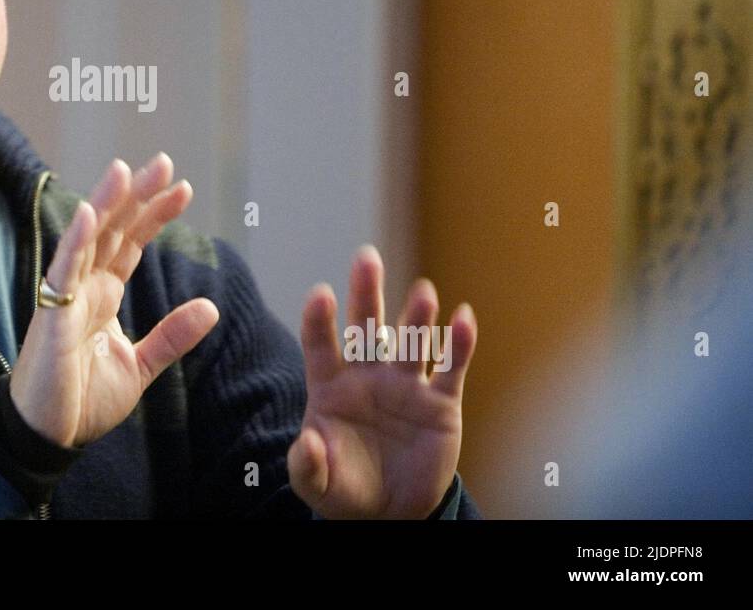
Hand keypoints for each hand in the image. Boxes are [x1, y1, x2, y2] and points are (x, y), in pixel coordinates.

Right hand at [9, 153, 220, 448]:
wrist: (48, 437)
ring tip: (126, 170)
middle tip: (163, 162)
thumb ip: (171, 336)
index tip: (183, 188)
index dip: (154, 215)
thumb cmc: (82, 401)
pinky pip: (63, 272)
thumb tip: (211, 306)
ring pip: (87, 239)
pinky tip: (89, 213)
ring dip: (106, 203)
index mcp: (102, 295)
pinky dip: (75, 241)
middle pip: (112, 230)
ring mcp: (65, 298)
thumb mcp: (140, 366)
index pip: (130, 243)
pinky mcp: (52, 316)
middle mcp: (83, 288)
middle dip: (136, 195)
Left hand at [287, 244, 477, 517]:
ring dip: (416, 317)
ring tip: (422, 292)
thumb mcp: (317, 483)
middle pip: (366, 327)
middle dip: (366, 293)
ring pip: (411, 342)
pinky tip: (463, 318)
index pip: (320, 345)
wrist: (389, 512)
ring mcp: (405, 385)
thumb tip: (307, 442)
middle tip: (368, 257)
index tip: (321, 294)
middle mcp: (368, 376)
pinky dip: (458, 344)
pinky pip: (450, 369)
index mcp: (331, 387)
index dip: (320, 320)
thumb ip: (307, 465)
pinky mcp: (440, 403)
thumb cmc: (344, 488)